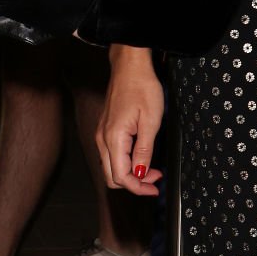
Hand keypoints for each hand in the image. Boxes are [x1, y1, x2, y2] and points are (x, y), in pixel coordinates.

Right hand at [96, 46, 163, 194]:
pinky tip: (140, 157)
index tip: (154, 188)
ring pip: (111, 167)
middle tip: (155, 179)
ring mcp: (102, 134)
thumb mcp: (151, 121)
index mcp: (114, 138)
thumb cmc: (142, 88)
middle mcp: (102, 139)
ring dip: (130, 173)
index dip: (138, 187)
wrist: (129, 67)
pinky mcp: (105, 130)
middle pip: (112, 176)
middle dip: (134, 183)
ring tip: (151, 169)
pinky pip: (111, 155)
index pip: (121, 176)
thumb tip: (139, 173)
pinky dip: (125, 163)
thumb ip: (144, 151)